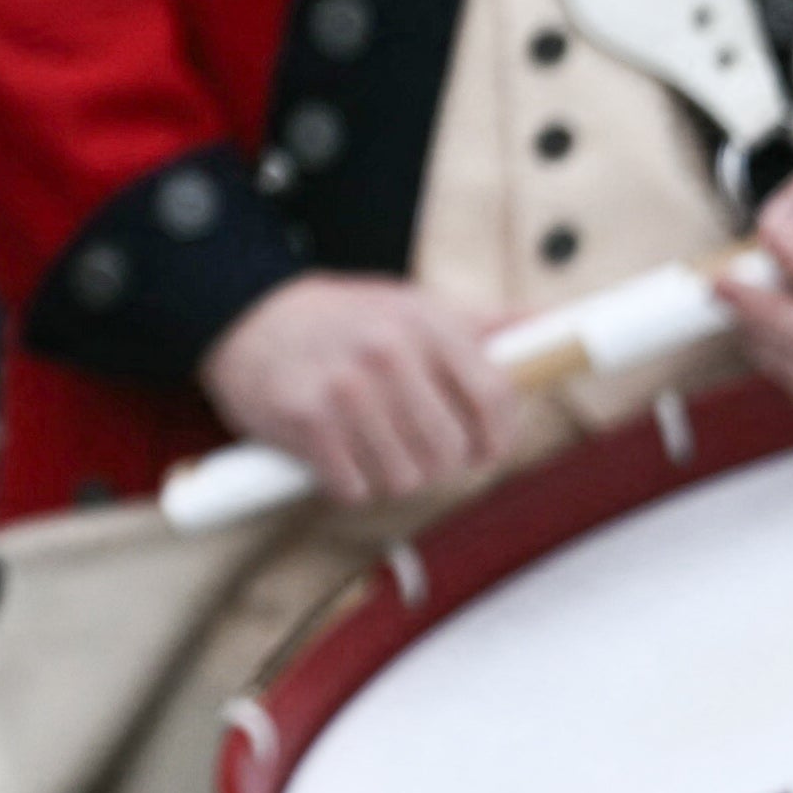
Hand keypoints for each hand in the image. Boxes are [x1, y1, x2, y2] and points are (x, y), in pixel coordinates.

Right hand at [198, 272, 511, 506]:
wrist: (246, 316)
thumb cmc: (339, 319)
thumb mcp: (410, 304)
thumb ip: (478, 323)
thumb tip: (547, 324)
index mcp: (425, 322)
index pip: (495, 396)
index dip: (500, 437)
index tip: (486, 450)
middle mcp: (389, 352)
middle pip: (451, 451)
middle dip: (439, 463)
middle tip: (416, 450)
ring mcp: (346, 387)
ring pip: (406, 478)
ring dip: (391, 476)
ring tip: (371, 447)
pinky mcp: (307, 419)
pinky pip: (355, 487)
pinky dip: (349, 483)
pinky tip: (337, 454)